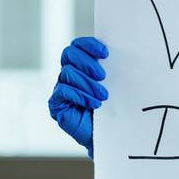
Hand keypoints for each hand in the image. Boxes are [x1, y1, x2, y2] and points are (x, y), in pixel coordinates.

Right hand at [48, 37, 109, 158]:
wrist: (110, 133)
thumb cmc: (114, 106)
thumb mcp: (116, 84)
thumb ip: (113, 68)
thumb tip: (122, 51)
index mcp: (82, 64)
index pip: (78, 45)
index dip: (89, 45)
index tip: (105, 53)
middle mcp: (69, 73)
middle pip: (69, 54)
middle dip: (87, 63)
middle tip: (103, 76)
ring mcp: (61, 87)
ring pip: (68, 73)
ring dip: (88, 83)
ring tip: (104, 95)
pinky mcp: (56, 104)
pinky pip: (63, 91)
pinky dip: (80, 95)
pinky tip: (94, 104)